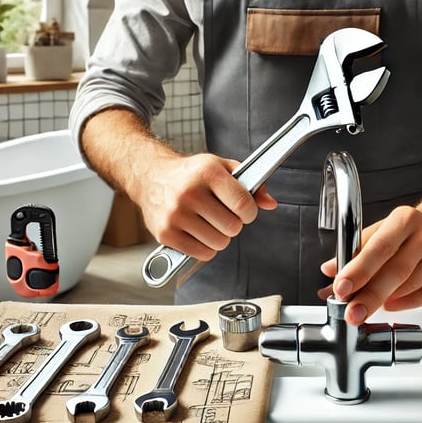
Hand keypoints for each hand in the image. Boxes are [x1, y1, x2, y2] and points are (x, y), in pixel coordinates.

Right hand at [136, 153, 276, 260]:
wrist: (151, 176)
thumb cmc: (191, 174)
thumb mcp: (222, 168)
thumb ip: (251, 185)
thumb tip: (270, 203)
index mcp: (208, 173)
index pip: (243, 205)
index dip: (250, 212)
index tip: (245, 211)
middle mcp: (189, 192)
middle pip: (233, 227)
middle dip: (233, 224)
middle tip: (222, 215)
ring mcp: (175, 214)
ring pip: (219, 243)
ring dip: (219, 236)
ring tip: (208, 222)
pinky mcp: (165, 234)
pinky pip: (202, 254)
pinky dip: (205, 247)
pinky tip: (198, 232)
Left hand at [318, 205, 421, 325]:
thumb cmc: (411, 228)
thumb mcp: (383, 228)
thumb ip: (356, 249)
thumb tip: (331, 270)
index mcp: (404, 219)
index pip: (379, 247)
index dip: (359, 270)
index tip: (341, 288)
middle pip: (396, 271)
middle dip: (370, 295)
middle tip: (352, 312)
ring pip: (410, 287)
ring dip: (384, 300)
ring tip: (365, 307)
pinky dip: (402, 304)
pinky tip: (389, 304)